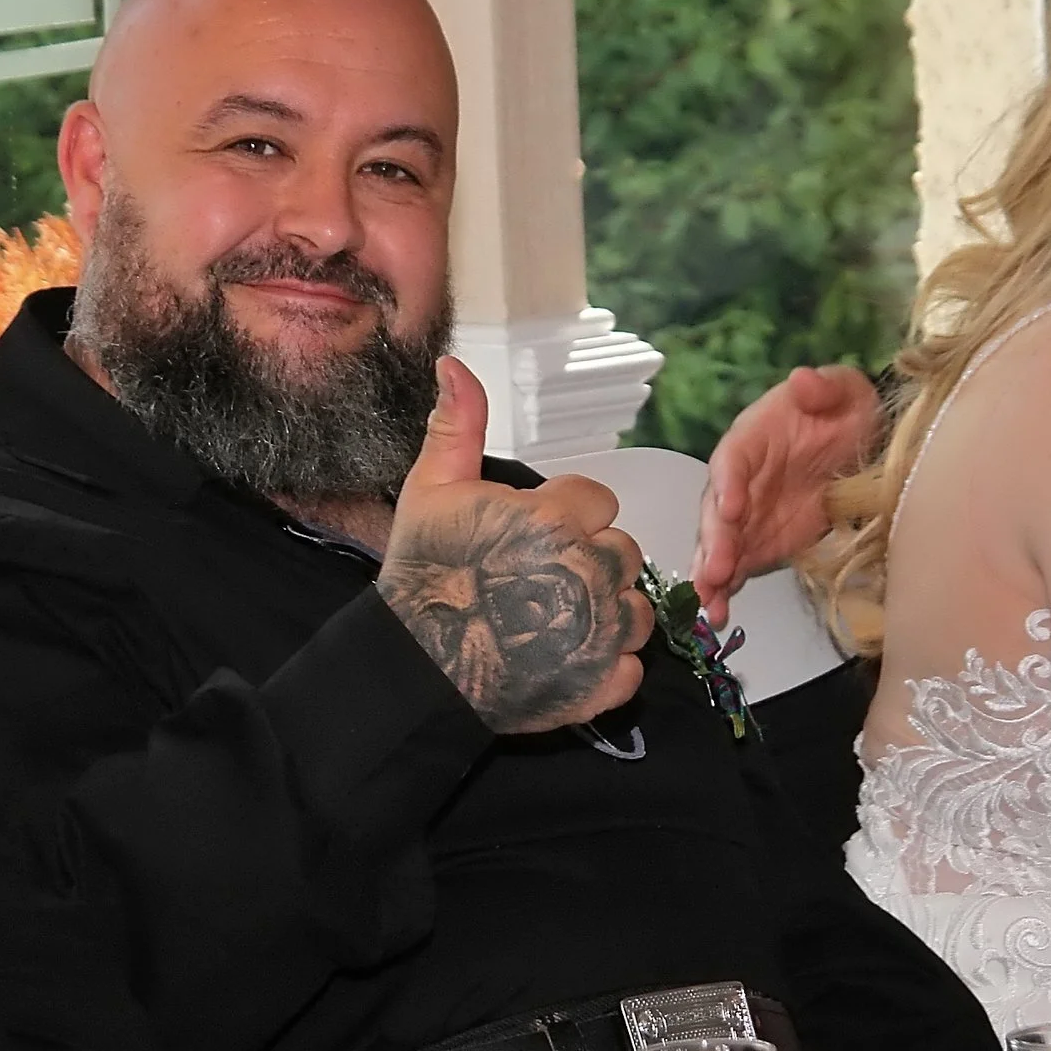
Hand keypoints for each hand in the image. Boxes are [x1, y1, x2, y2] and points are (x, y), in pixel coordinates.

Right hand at [379, 357, 654, 734]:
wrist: (414, 670)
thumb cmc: (421, 577)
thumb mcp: (431, 490)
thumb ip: (458, 426)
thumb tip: (454, 367)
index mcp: (556, 520)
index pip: (599, 501)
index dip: (567, 517)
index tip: (532, 536)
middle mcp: (589, 572)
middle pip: (622, 553)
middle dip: (590, 562)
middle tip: (538, 581)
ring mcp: (600, 631)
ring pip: (636, 608)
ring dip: (606, 613)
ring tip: (554, 621)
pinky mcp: (602, 683)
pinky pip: (631, 666)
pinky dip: (606, 666)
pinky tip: (565, 660)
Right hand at [692, 364, 880, 623]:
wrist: (862, 444)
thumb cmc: (847, 411)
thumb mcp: (844, 391)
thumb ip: (824, 387)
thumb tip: (803, 381)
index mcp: (753, 439)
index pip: (733, 460)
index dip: (728, 483)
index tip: (730, 508)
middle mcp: (740, 481)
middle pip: (717, 511)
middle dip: (715, 542)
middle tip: (715, 570)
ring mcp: (748, 517)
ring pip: (719, 545)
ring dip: (712, 574)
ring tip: (709, 603)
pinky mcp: (761, 544)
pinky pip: (738, 568)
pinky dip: (727, 591)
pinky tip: (720, 616)